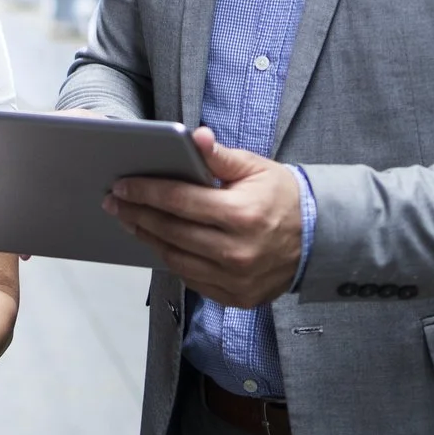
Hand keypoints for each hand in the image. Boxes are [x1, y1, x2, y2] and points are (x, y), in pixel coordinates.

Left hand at [105, 128, 300, 307]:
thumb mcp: (257, 169)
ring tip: (131, 221)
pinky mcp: (236, 297)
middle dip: (137, 214)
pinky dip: (172, 260)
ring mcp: (236, 279)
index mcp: (241, 214)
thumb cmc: (284, 198)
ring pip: (176, 259)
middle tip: (114, 202)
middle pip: (171, 231)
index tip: (122, 185)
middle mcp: (236, 251)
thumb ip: (221, 157)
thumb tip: (196, 137)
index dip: (146, 191)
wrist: (319, 239)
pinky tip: (160, 243)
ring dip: (148, 238)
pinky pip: (192, 279)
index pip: (180, 201)